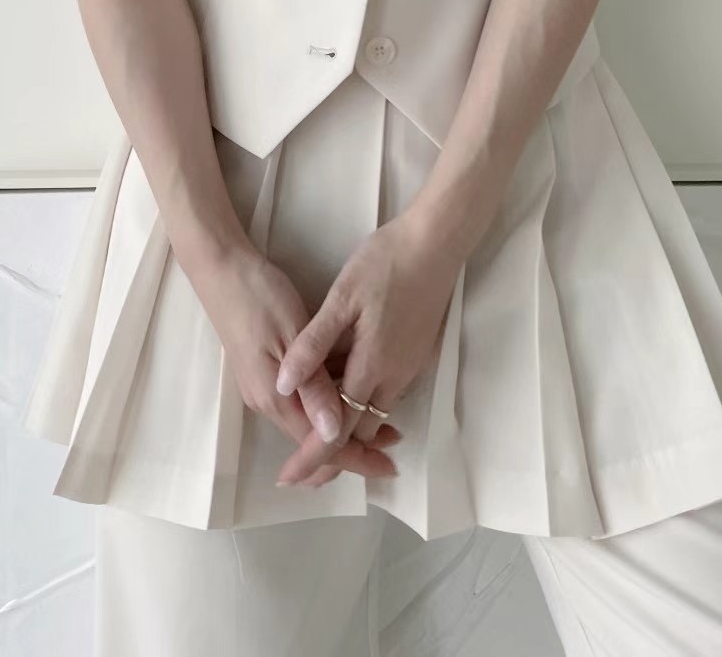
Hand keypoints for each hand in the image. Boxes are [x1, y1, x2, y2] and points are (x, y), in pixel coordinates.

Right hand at [192, 245, 401, 481]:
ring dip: (343, 427)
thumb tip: (337, 432)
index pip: (321, 444)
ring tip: (380, 422)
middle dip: (353, 447)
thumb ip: (313, 386)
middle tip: (394, 440)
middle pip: (315, 439)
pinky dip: (328, 407)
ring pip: (309, 421)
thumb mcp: (291, 336)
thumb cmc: (259, 297)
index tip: (390, 464)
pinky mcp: (265, 370)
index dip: (356, 457)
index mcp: (275, 399)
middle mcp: (268, 402)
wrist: (221, 268)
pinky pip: (301, 402)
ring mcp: (264, 387)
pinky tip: (349, 394)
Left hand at [271, 211, 463, 487]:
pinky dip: (363, 408)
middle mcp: (393, 377)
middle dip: (331, 457)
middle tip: (300, 473)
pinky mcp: (415, 354)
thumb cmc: (385, 263)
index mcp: (371, 367)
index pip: (337, 431)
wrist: (437, 243)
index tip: (289, 480)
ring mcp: (408, 367)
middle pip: (359, 434)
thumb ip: (313, 345)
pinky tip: (344, 393)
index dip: (312, 458)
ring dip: (348, 432)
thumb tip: (284, 386)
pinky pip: (384, 395)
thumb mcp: (341, 299)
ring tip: (316, 440)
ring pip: (374, 415)